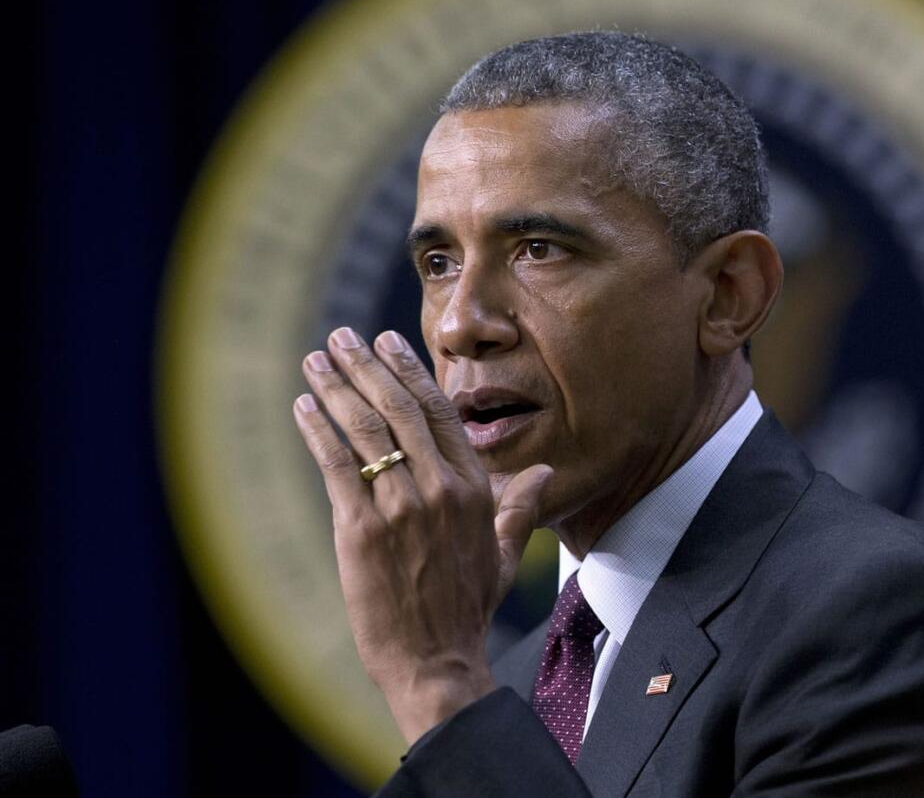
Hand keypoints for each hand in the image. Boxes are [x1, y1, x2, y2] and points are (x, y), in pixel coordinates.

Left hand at [291, 327, 552, 745]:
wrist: (435, 660)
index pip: (439, 413)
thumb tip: (545, 474)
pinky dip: (318, 431)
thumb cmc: (468, 608)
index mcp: (473, 489)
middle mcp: (440, 488)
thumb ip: (521, 507)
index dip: (410, 372)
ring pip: (366, 430)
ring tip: (316, 359)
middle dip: (367, 366)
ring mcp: (401, 507)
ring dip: (337, 388)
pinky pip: (337, 466)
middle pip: (399, 409)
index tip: (388, 343)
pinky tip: (303, 406)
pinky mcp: (361, 530)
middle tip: (342, 337)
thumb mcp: (503, 554)